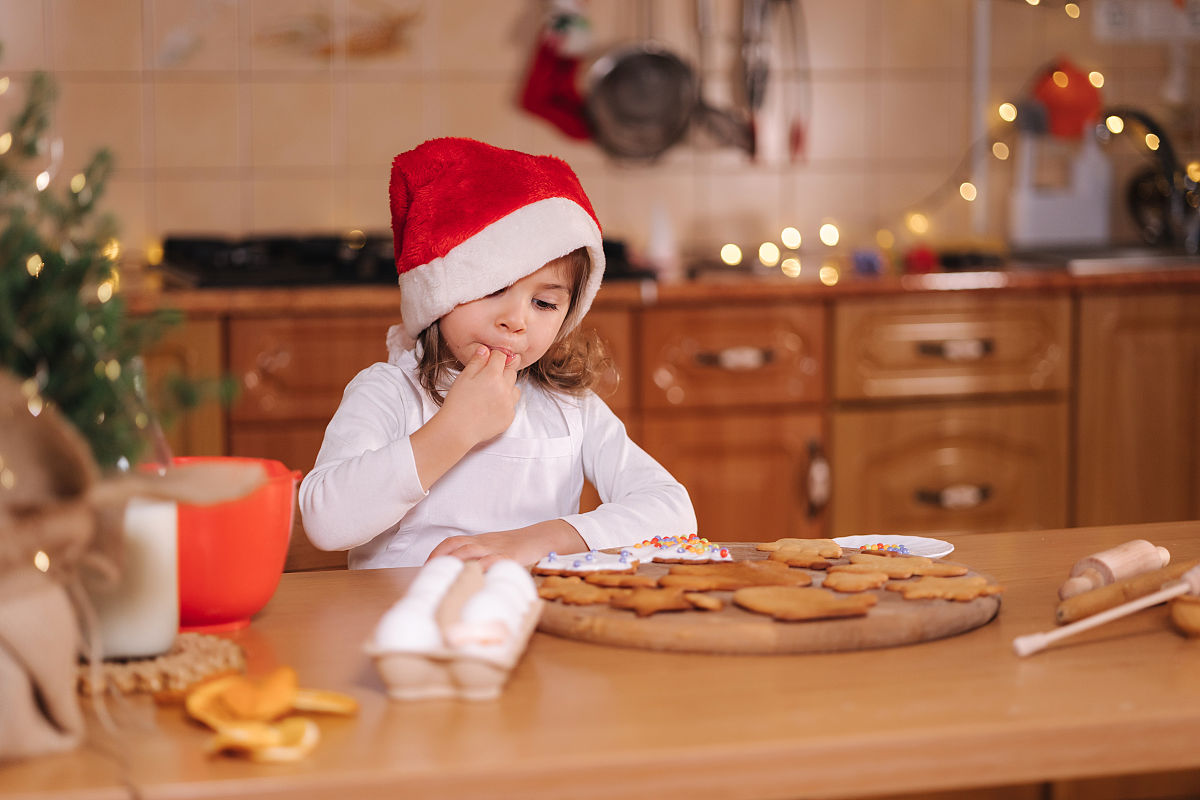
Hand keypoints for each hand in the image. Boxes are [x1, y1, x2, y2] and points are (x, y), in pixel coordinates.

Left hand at [426, 520, 585, 568]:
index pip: (452, 542)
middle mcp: (485, 543)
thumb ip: (480, 560)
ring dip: (455, 565)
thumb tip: (462, 580)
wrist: (542, 538)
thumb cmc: (518, 547)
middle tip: (432, 579)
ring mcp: (497, 549)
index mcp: (479, 541)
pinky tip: (474, 579)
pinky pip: (492, 561)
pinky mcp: (510, 557)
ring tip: (446, 580)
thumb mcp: (495, 549)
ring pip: (470, 552)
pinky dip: (481, 568)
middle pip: (457, 547)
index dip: (437, 553)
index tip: (426, 568)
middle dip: (441, 562)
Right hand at [440, 345, 519, 446]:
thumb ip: (477, 362)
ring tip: (492, 392)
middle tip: (489, 376)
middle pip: (511, 371)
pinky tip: (492, 406)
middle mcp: (505, 388)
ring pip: (515, 387)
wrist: (458, 429)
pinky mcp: (509, 417)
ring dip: (507, 386)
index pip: (501, 356)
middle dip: (502, 370)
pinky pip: (512, 404)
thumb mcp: (464, 377)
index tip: (490, 359)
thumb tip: (486, 350)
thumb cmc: (457, 403)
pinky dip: (505, 402)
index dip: (495, 356)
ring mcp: (509, 404)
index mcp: (493, 375)